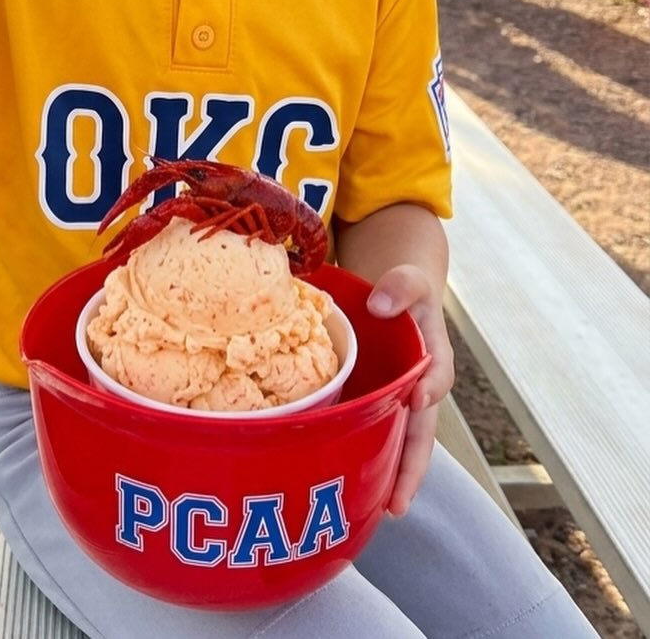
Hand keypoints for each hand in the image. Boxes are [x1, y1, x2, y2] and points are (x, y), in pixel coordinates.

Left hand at [365, 264, 454, 515]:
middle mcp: (420, 385)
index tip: (419, 399)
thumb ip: (401, 286)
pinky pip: (373, 432)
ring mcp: (398, 398)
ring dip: (392, 475)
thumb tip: (381, 303)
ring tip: (379, 511)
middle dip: (411, 467)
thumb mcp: (410, 279)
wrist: (395, 291)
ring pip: (399, 441)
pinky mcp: (376, 402)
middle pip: (421, 431)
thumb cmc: (405, 287)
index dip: (430, 388)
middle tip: (398, 505)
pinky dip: (368, 458)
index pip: (437, 376)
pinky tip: (352, 484)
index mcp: (434, 355)